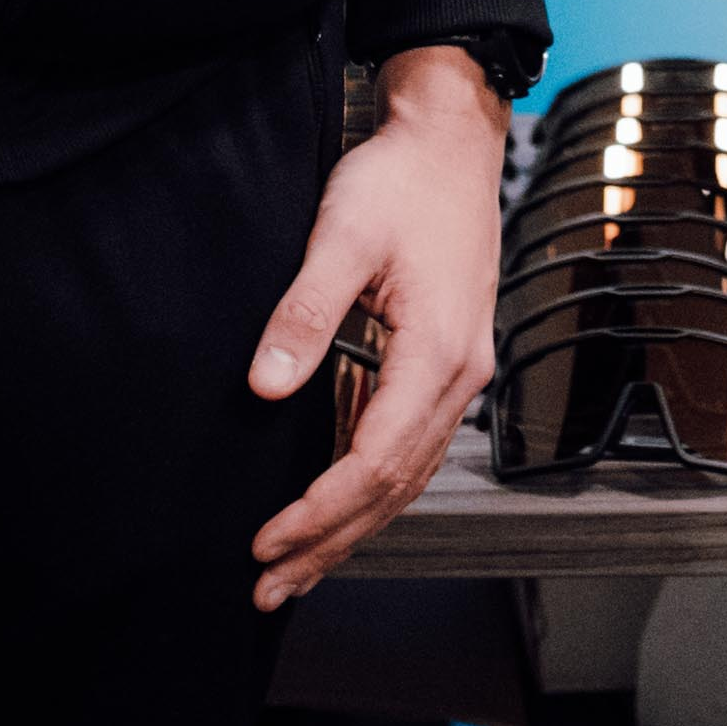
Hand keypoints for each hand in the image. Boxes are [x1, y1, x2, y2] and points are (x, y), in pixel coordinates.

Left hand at [246, 46, 510, 604]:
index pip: (376, 459)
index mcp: (438, 351)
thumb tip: (266, 385)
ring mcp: (459, 372)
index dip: (320, 510)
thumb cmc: (401, 179)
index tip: (267, 540)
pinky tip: (338, 512)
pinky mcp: (445, 362)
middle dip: (331, 542)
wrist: (452, 138)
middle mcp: (460, 374)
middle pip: (395, 485)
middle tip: (269, 587)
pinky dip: (373, 491)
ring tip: (297, 572)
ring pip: (408, 475)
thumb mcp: (342, 234)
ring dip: (352, 528)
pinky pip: (412, 448)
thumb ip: (305, 311)